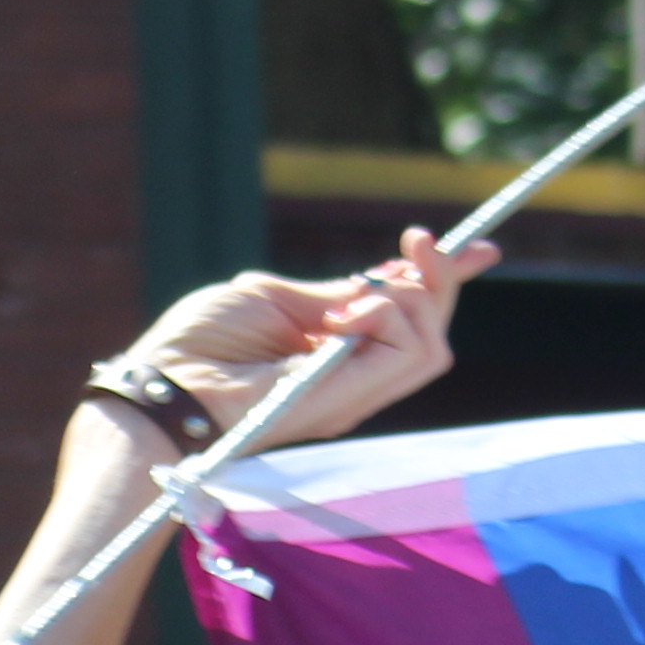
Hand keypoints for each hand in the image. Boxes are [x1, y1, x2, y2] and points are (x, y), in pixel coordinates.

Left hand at [109, 225, 498, 460]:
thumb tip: (385, 275)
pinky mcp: (346, 403)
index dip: (446, 281)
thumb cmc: (199, 342)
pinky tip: (350, 311)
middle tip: (414, 240)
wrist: (165, 386)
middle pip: (432, 331)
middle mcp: (351, 377)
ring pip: (430, 346)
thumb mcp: (273, 297)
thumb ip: (330, 293)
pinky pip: (406, 356)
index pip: (409, 319)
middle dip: (439, 278)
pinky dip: (391, 318)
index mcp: (333, 349)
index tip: (479, 246)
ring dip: (413, 299)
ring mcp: (352, 394)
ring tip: (359, 293)